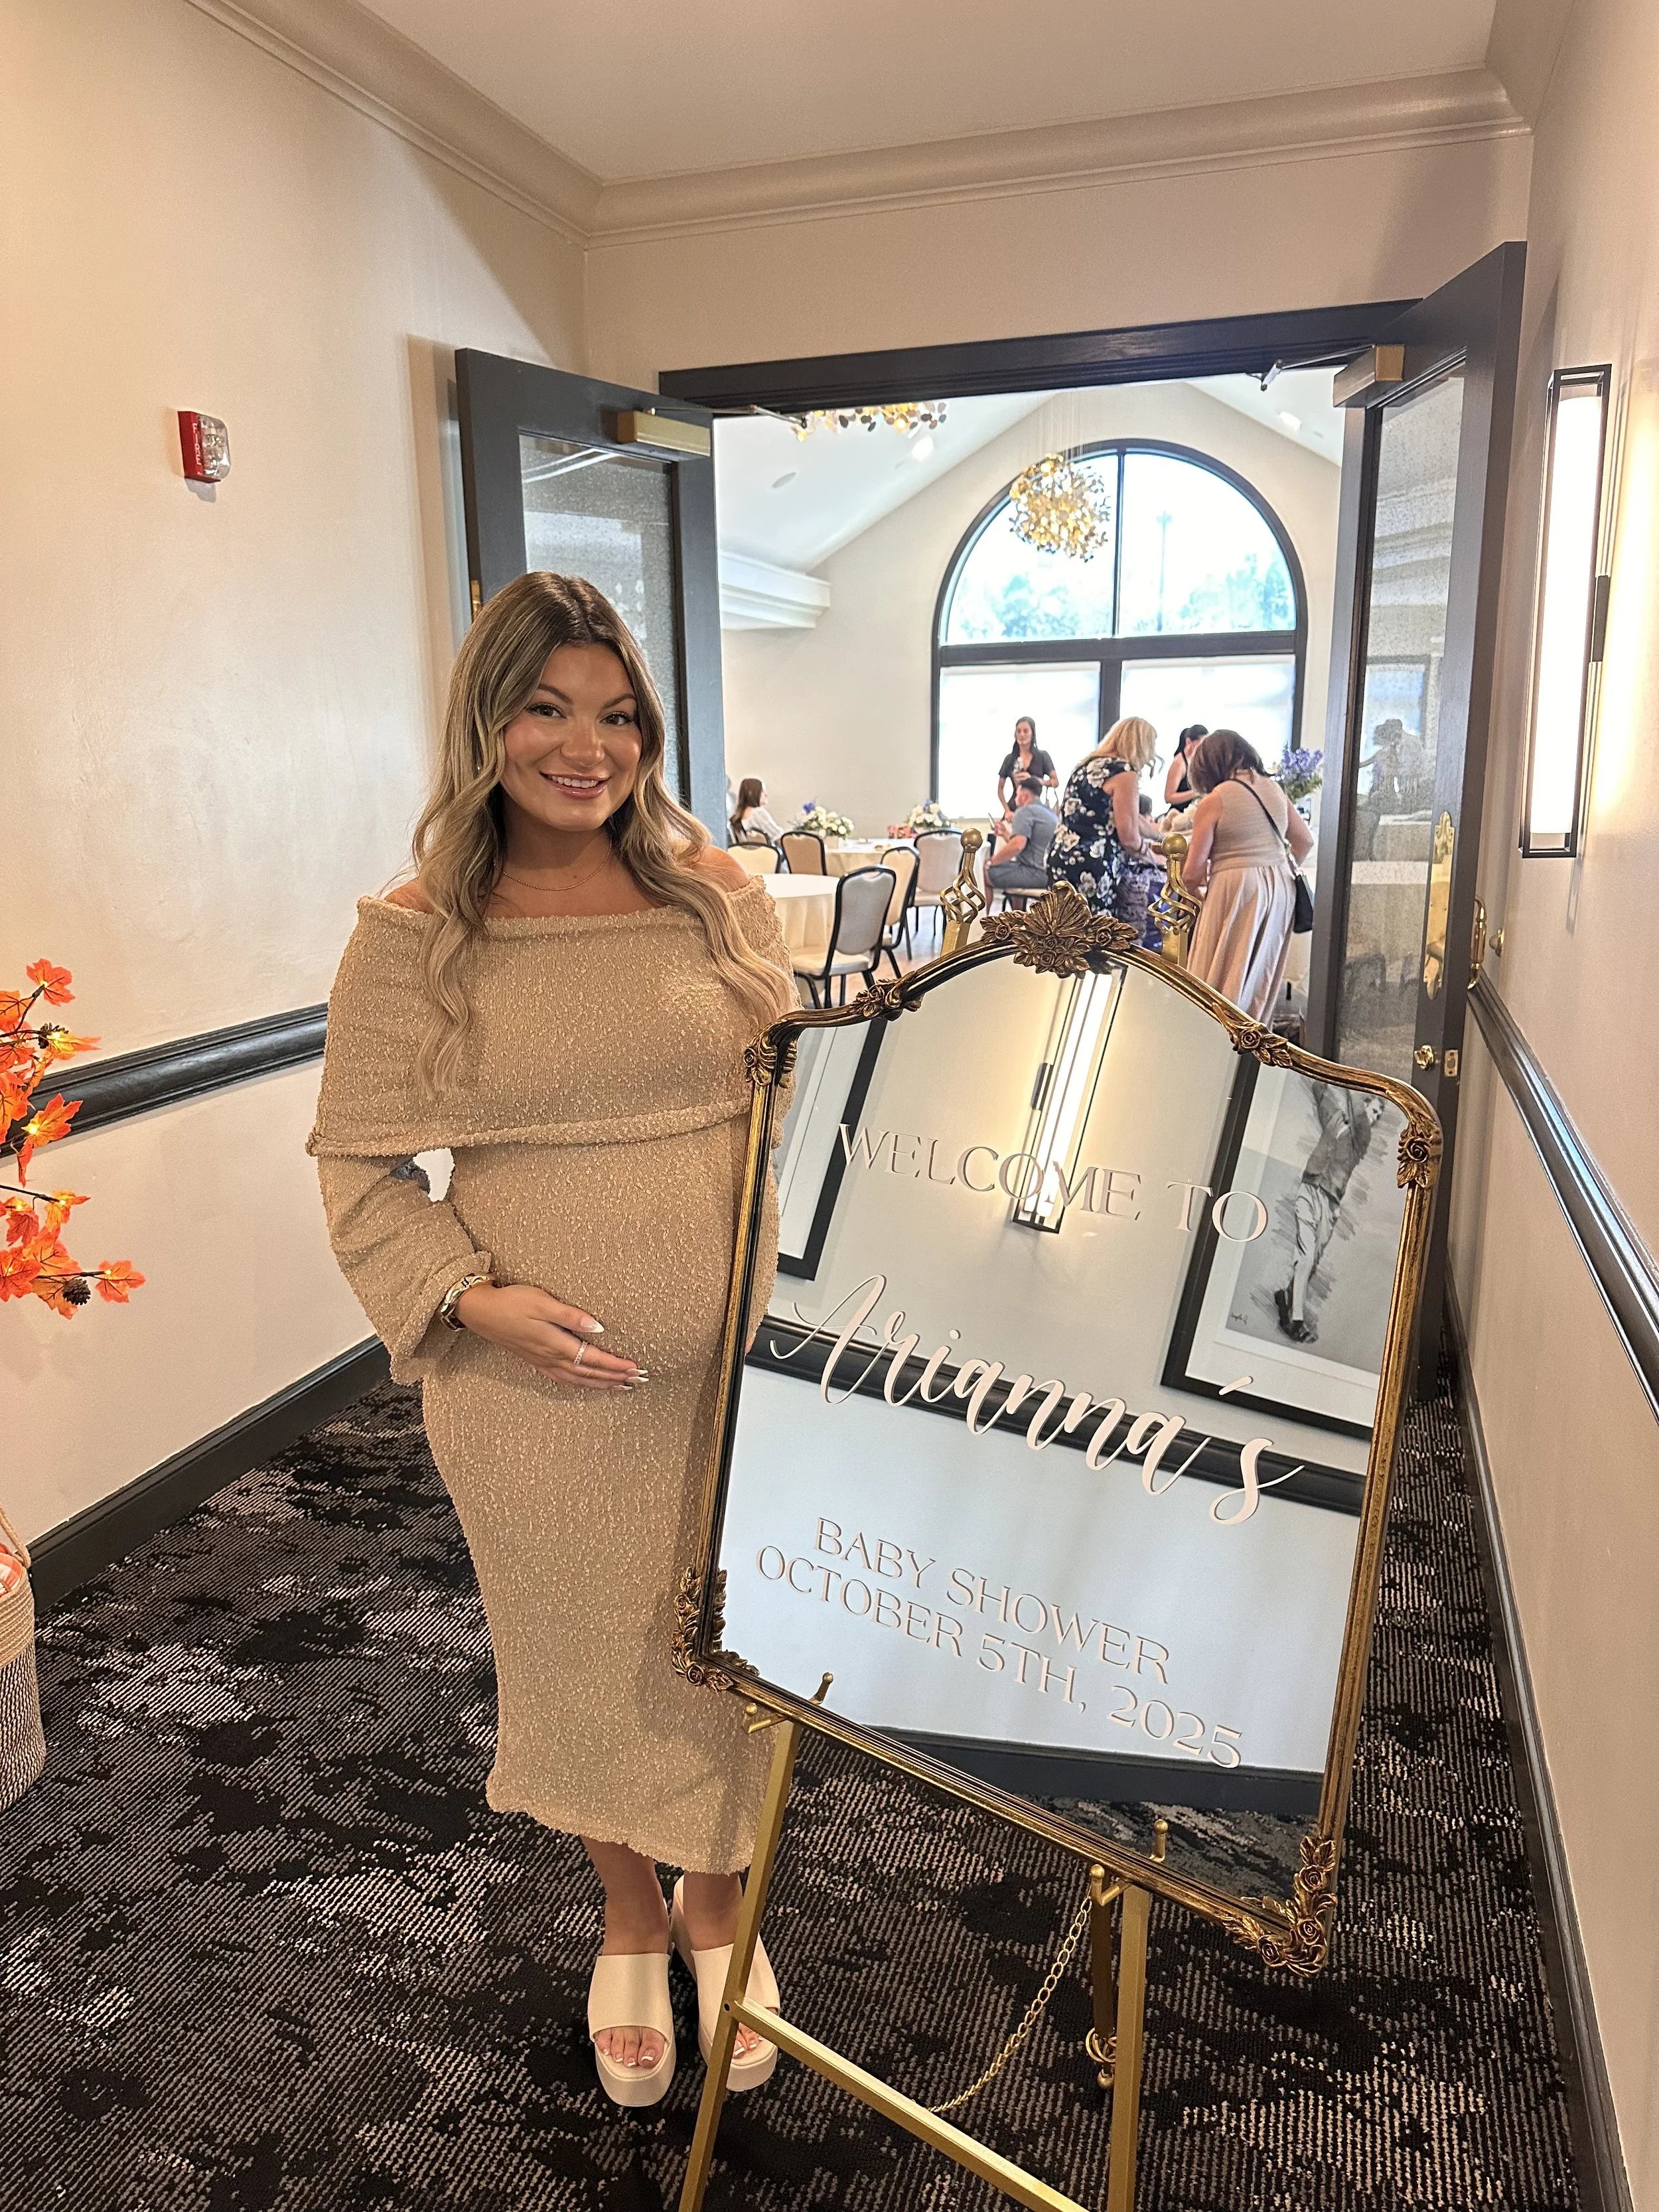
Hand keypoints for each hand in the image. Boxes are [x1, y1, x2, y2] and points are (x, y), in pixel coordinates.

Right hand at [453, 1282, 644, 1388]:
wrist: (481, 1312)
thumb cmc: (512, 1302)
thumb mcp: (541, 1302)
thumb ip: (570, 1315)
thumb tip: (597, 1326)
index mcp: (555, 1343)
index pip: (592, 1358)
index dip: (614, 1365)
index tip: (634, 1367)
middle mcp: (550, 1357)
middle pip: (588, 1373)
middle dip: (613, 1378)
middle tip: (637, 1381)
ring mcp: (542, 1361)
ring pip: (577, 1379)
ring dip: (600, 1383)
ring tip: (619, 1386)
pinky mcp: (535, 1360)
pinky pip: (563, 1378)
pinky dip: (579, 1383)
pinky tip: (586, 1383)